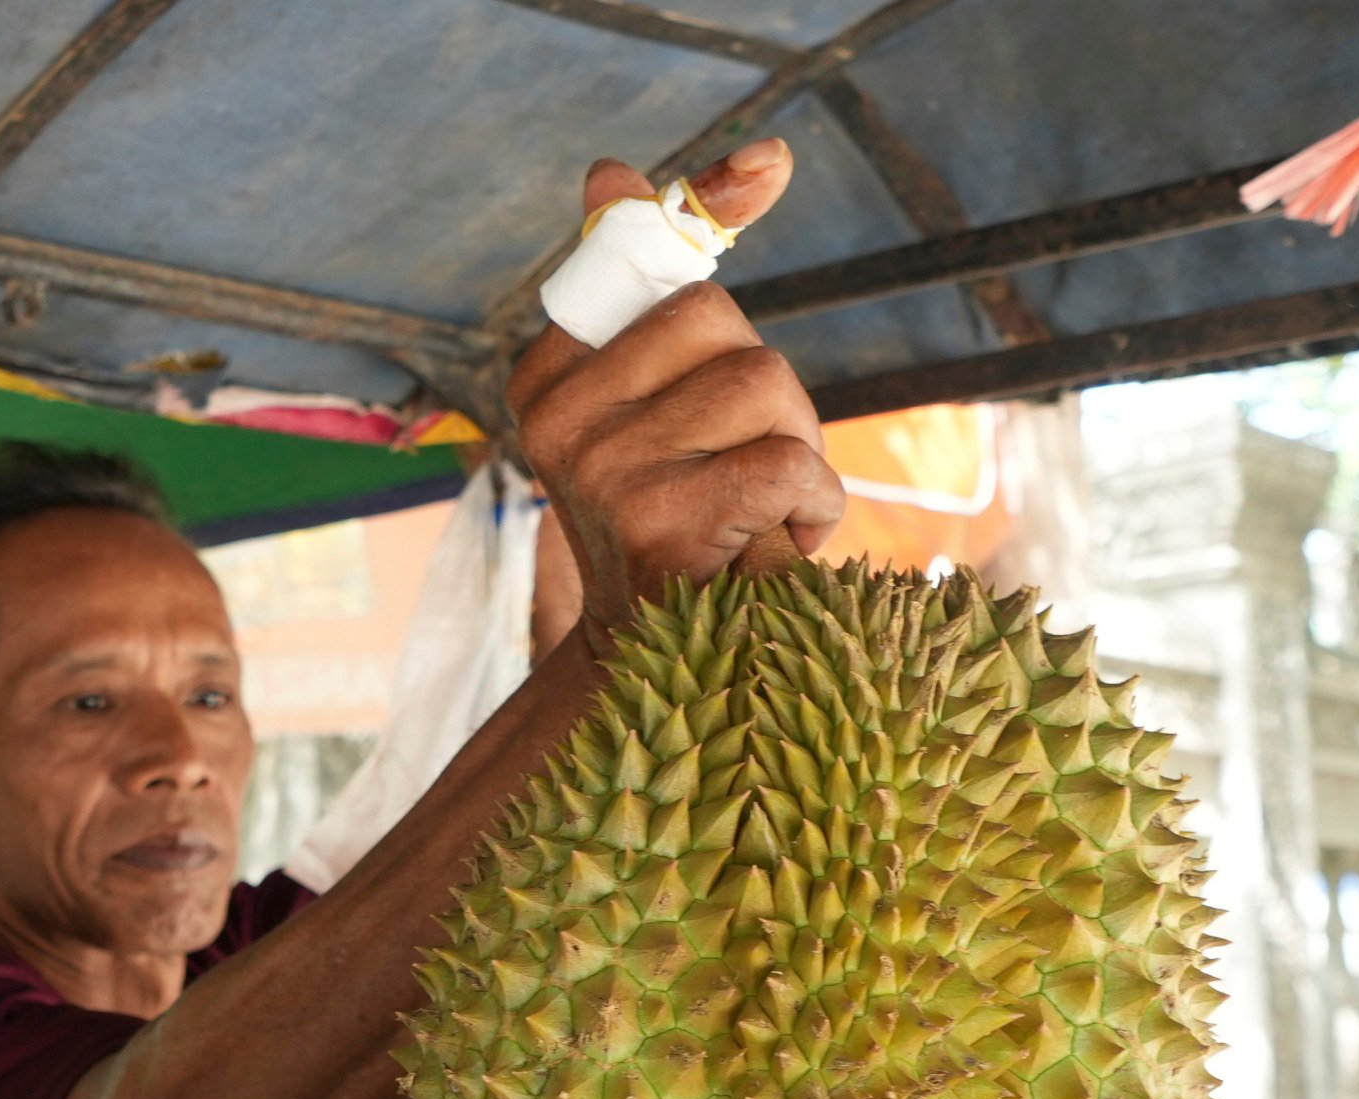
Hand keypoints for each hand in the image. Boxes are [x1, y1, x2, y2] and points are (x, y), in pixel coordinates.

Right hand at [511, 142, 843, 637]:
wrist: (670, 674)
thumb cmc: (684, 527)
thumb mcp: (659, 408)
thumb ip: (642, 295)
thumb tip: (609, 171)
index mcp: (547, 379)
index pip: (642, 258)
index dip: (710, 208)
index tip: (772, 164)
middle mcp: (558, 420)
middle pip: (718, 319)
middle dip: (772, 389)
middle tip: (757, 462)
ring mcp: (601, 471)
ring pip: (762, 385)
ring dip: (799, 453)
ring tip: (763, 514)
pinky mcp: (656, 523)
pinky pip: (782, 461)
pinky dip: (811, 505)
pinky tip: (778, 547)